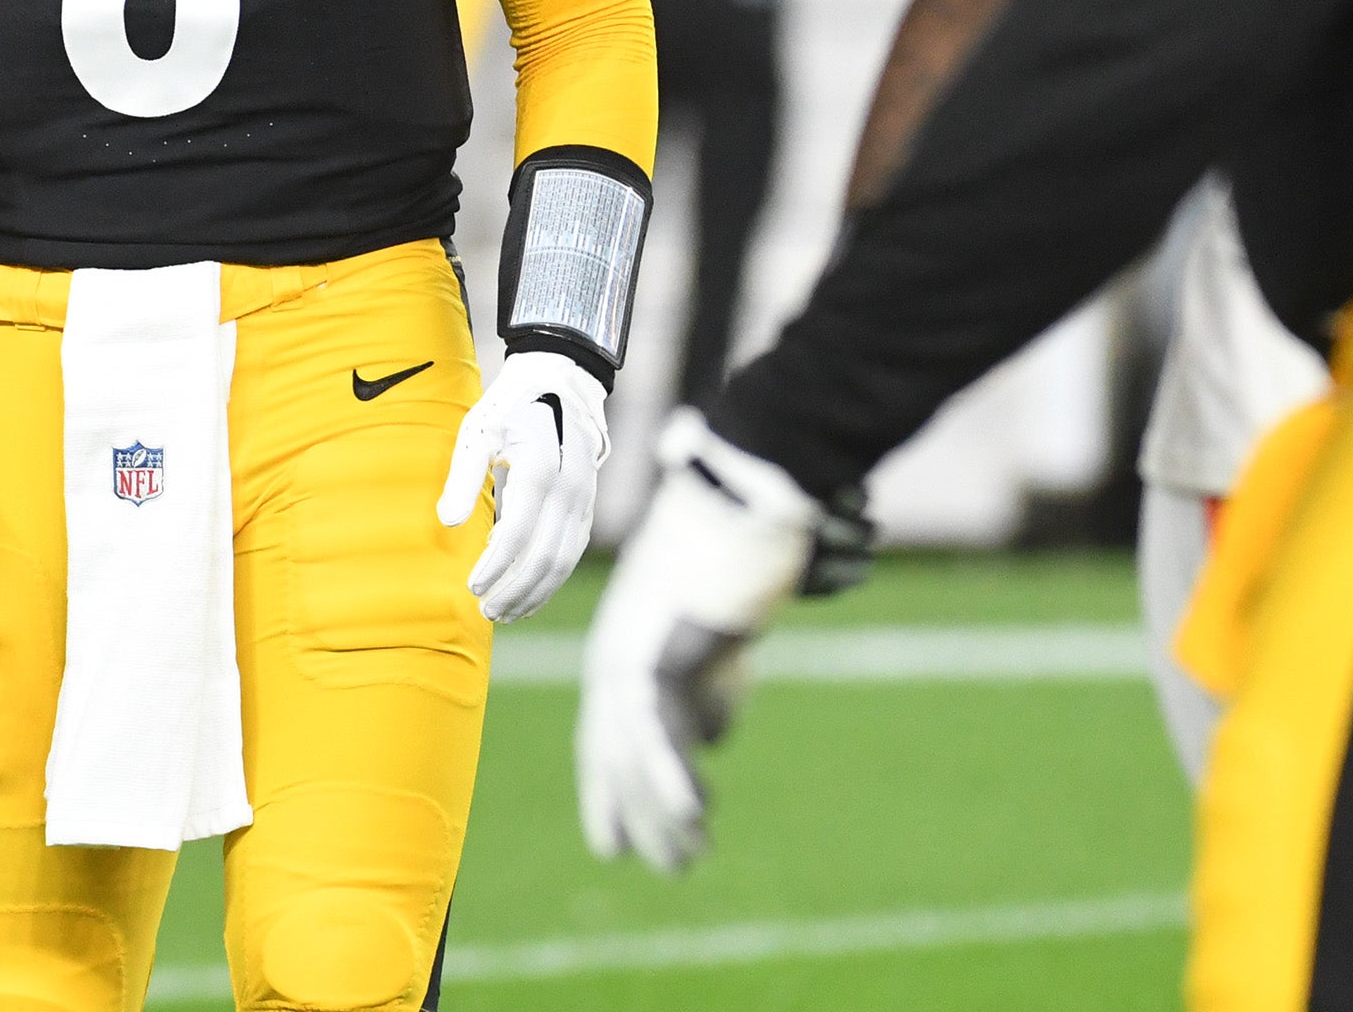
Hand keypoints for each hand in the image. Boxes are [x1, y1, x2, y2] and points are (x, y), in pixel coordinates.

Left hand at [436, 349, 608, 621]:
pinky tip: (527, 593)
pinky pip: (572, 552)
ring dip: (534, 592)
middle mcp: (569, 488)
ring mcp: (583, 499)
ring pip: (563, 561)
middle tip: (485, 610)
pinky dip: (551, 579)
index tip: (472, 586)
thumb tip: (448, 522)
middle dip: (514, 589)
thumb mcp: (478, 432)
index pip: (518, 533)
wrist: (561, 382)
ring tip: (503, 612)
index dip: (495, 566)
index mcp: (540, 467)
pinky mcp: (587, 506)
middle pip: (545, 556)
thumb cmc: (510, 407)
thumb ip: (463, 477)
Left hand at [577, 409, 819, 872]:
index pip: (607, 728)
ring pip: (631, 748)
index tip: (614, 840)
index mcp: (621, 639)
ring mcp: (631, 646)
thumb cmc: (736, 542)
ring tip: (685, 857)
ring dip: (659, 809)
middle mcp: (614, 647)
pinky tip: (689, 815)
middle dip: (632, 810)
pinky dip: (670, 775)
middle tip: (664, 864)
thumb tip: (713, 737)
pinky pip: (659, 726)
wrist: (745, 488)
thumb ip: (712, 677)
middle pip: (613, 746)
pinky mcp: (661, 644)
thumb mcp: (720, 625)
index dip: (610, 786)